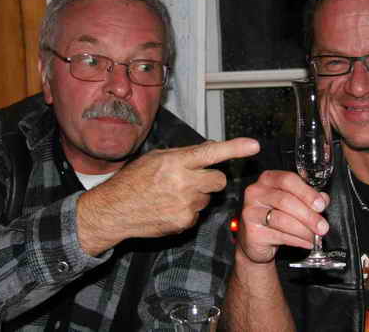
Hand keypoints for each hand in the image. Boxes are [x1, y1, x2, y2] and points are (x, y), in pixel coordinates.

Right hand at [77, 137, 259, 254]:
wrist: (113, 211)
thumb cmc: (133, 181)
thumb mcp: (155, 158)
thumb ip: (185, 154)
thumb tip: (211, 148)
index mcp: (175, 162)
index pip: (211, 153)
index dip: (235, 148)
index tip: (254, 146)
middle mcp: (183, 183)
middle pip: (219, 180)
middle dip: (211, 179)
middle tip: (193, 179)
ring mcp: (185, 205)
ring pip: (208, 198)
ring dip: (197, 195)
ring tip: (172, 195)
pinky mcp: (184, 222)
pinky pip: (197, 214)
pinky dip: (188, 211)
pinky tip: (168, 208)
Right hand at [236, 170, 329, 263]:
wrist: (256, 239)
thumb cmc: (274, 214)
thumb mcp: (291, 201)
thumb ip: (307, 197)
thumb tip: (323, 199)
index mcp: (268, 179)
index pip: (288, 180)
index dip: (307, 192)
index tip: (321, 205)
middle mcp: (256, 192)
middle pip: (285, 200)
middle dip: (308, 215)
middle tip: (322, 226)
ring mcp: (251, 212)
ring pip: (282, 220)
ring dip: (303, 230)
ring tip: (315, 237)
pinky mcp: (252, 232)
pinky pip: (279, 236)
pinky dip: (297, 240)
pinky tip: (306, 242)